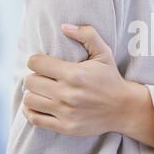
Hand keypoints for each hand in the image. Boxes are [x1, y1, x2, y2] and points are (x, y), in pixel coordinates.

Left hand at [23, 24, 137, 136]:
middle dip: (34, 76)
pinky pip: (35, 119)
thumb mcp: (104, 52)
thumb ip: (86, 34)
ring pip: (29, 100)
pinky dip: (30, 111)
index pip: (36, 63)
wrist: (124, 108)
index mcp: (74, 74)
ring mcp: (65, 112)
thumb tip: (63, 26)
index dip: (37, 60)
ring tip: (42, 90)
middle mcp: (67, 94)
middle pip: (30, 81)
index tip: (44, 63)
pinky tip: (37, 104)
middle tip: (44, 77)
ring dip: (33, 93)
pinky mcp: (65, 126)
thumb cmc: (111, 78)